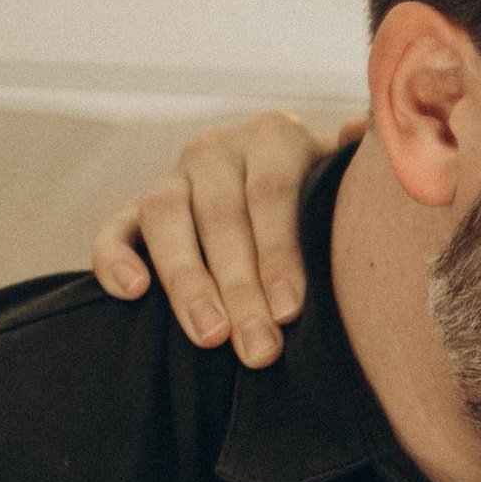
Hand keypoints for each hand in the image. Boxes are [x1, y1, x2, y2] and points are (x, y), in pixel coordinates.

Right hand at [93, 108, 354, 365]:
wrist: (276, 183)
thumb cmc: (325, 198)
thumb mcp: (346, 178)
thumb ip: (353, 161)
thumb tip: (365, 131)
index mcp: (274, 136)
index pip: (272, 192)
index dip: (280, 252)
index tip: (292, 311)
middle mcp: (218, 147)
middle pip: (222, 216)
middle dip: (240, 288)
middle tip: (259, 350)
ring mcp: (173, 175)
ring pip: (166, 220)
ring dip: (187, 282)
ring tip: (209, 337)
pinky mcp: (135, 207)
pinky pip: (115, 227)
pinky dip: (115, 257)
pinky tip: (132, 293)